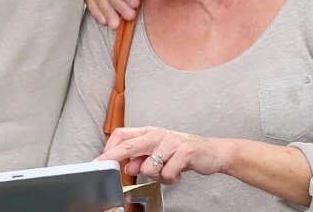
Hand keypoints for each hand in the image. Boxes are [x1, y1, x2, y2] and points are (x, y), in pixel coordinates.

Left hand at [95, 127, 233, 184]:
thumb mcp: (160, 154)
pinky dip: (171, 179)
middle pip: (130, 145)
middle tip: (102, 164)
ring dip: (157, 176)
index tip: (100, 160)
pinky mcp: (185, 152)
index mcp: (150, 133)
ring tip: (168, 172)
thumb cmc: (183, 152)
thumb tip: (127, 167)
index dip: (110, 147)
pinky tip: (178, 174)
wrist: (213, 152)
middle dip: (114, 156)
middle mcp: (158, 135)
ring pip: (149, 167)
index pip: (123, 135)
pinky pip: (167, 174)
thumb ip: (142, 159)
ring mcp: (171, 142)